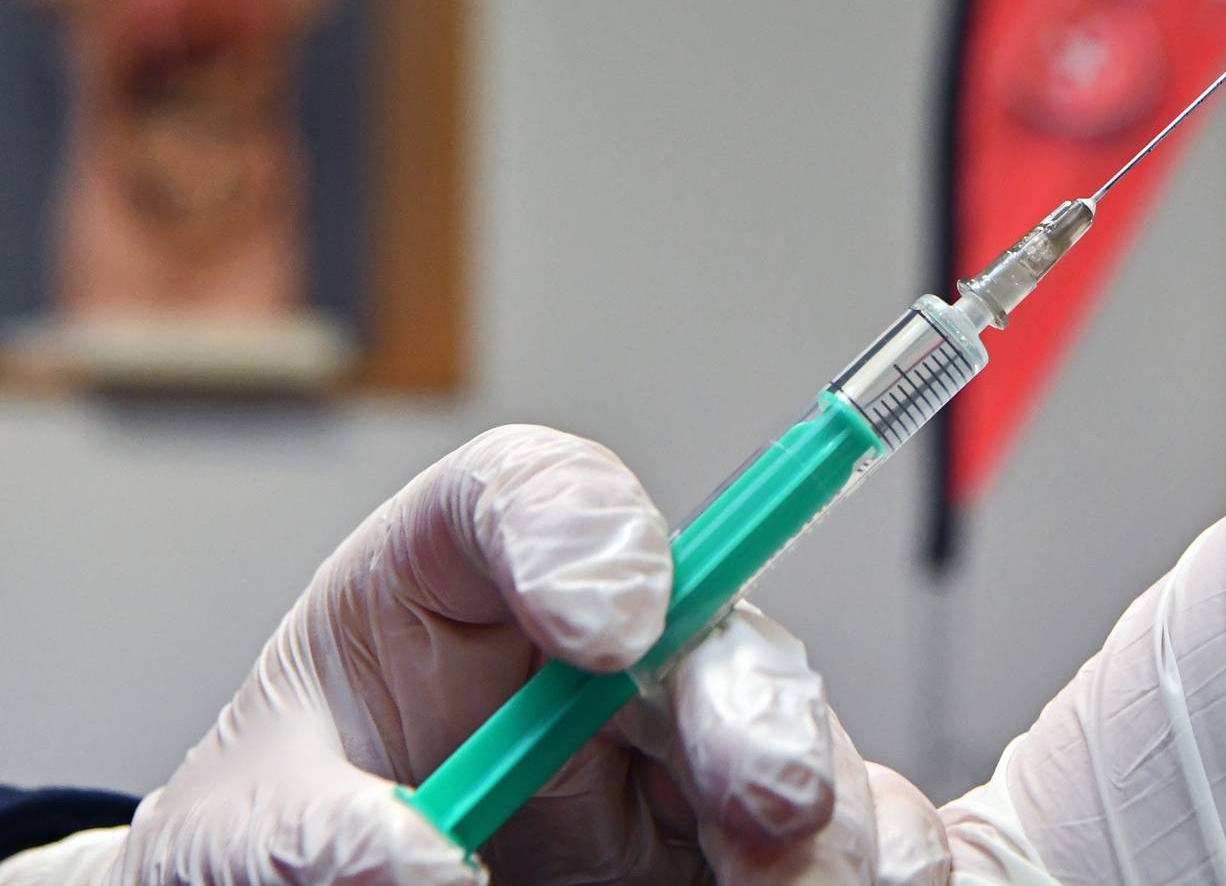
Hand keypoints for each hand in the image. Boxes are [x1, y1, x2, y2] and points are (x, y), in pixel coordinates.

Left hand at [0, 425, 948, 884]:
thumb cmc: (279, 833)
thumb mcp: (242, 828)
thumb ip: (312, 833)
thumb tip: (422, 865)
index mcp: (450, 586)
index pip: (525, 493)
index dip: (582, 530)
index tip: (607, 620)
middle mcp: (586, 645)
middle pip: (702, 609)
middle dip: (750, 699)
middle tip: (766, 790)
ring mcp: (669, 739)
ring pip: (784, 719)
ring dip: (812, 794)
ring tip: (781, 873)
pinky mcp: (729, 834)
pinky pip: (842, 820)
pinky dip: (870, 853)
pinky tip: (852, 883)